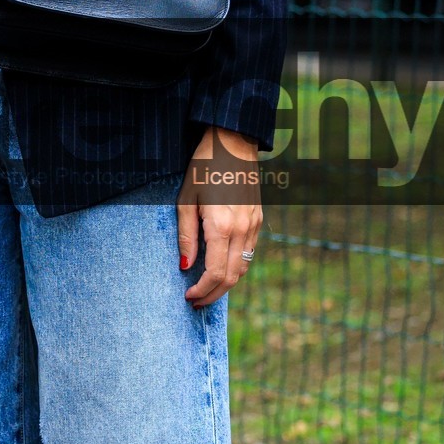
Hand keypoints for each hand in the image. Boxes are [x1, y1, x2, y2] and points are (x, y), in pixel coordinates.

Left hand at [178, 126, 262, 306]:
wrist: (233, 143)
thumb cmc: (204, 168)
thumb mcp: (186, 200)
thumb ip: (186, 236)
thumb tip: (184, 266)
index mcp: (222, 226)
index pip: (215, 273)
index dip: (202, 290)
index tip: (188, 296)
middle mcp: (242, 230)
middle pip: (232, 277)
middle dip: (213, 294)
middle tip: (196, 301)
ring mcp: (254, 225)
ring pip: (243, 268)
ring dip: (225, 284)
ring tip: (206, 288)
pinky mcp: (258, 220)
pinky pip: (249, 253)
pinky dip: (235, 267)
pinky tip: (220, 267)